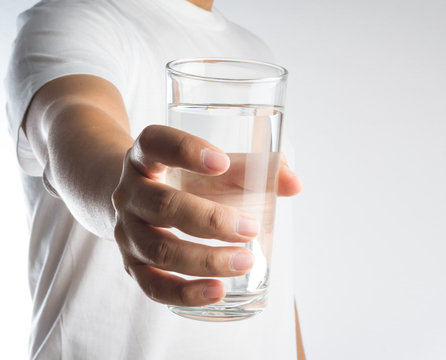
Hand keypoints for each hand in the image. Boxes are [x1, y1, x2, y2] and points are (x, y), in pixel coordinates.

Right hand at [112, 125, 301, 306]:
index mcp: (145, 157)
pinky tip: (218, 291)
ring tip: (246, 262)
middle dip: (211, 221)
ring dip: (206, 260)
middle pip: (163, 205)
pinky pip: (152, 286)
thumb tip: (294, 184)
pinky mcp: (132, 265)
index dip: (185, 150)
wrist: (133, 201)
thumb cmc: (182, 180)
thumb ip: (251, 168)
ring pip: (160, 250)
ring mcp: (125, 232)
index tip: (221, 162)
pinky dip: (185, 293)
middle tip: (250, 229)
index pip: (154, 143)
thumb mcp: (208, 166)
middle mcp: (129, 193)